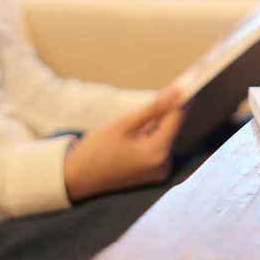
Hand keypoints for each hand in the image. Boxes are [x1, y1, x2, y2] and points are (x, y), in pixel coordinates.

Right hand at [63, 85, 184, 201]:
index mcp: (157, 153)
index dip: (178, 98)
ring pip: (164, 135)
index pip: (176, 118)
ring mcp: (160, 172)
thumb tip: (176, 92)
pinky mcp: (154, 173)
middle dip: (163, 111)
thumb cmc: (96, 149)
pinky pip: (158, 146)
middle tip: (147, 101)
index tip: (182, 81)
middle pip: (171, 127)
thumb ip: (153, 108)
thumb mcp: (123, 124)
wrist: (77, 178)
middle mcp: (164, 165)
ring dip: (154, 124)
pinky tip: (132, 136)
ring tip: (130, 126)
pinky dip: (150, 135)